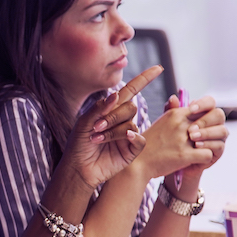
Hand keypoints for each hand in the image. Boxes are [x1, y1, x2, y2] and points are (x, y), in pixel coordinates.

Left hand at [62, 65, 164, 188]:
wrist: (78, 168)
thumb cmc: (79, 144)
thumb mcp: (84, 122)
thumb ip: (99, 108)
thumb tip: (116, 94)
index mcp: (112, 109)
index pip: (131, 90)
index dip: (144, 79)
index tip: (158, 68)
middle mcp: (123, 120)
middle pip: (130, 107)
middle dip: (112, 116)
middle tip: (95, 127)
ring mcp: (128, 135)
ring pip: (131, 123)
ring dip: (112, 130)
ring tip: (96, 138)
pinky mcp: (131, 150)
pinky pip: (139, 139)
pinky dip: (131, 136)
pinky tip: (122, 139)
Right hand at [129, 94, 221, 180]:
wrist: (137, 163)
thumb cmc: (149, 144)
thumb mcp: (160, 122)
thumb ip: (173, 111)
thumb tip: (178, 98)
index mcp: (176, 113)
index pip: (207, 105)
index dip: (210, 115)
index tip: (206, 124)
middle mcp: (181, 123)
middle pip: (215, 117)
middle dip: (215, 128)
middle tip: (208, 138)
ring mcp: (183, 139)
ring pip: (214, 137)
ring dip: (210, 144)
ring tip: (202, 149)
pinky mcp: (184, 155)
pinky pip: (208, 154)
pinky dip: (205, 159)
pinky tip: (197, 160)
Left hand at [168, 94, 227, 174]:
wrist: (169, 162)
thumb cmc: (169, 140)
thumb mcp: (168, 125)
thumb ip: (171, 111)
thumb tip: (173, 98)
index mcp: (203, 114)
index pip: (210, 102)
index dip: (203, 103)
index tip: (190, 109)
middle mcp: (213, 124)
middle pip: (219, 114)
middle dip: (204, 120)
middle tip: (190, 129)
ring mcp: (217, 138)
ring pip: (222, 130)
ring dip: (207, 133)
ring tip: (192, 138)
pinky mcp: (217, 152)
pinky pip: (219, 146)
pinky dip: (208, 145)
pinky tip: (196, 147)